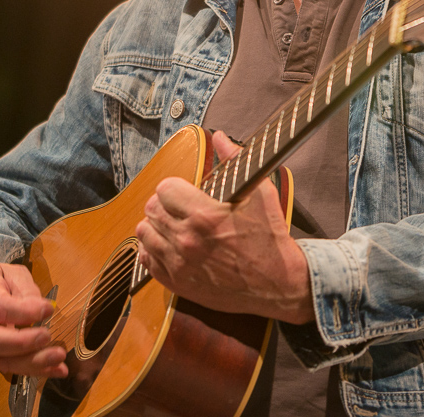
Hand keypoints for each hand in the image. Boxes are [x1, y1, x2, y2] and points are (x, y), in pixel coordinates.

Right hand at [0, 263, 66, 377]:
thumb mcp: (10, 272)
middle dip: (22, 343)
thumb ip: (25, 288)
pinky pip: (8, 368)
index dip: (24, 311)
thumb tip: (42, 309)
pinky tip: (55, 370)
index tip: (48, 310)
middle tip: (47, 336)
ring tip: (58, 360)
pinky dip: (33, 370)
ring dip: (31, 363)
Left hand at [135, 130, 314, 323]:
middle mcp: (187, 240)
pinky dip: (153, 251)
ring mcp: (180, 264)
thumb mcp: (261, 194)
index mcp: (205, 216)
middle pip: (151, 209)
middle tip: (178, 207)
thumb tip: (220, 137)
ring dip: (155, 225)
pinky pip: (147, 261)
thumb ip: (237, 161)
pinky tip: (168, 246)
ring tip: (171, 225)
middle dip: (164, 204)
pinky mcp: (178, 284)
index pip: (165, 189)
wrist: (278, 285)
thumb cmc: (270, 238)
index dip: (174, 187)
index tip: (185, 192)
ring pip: (144, 234)